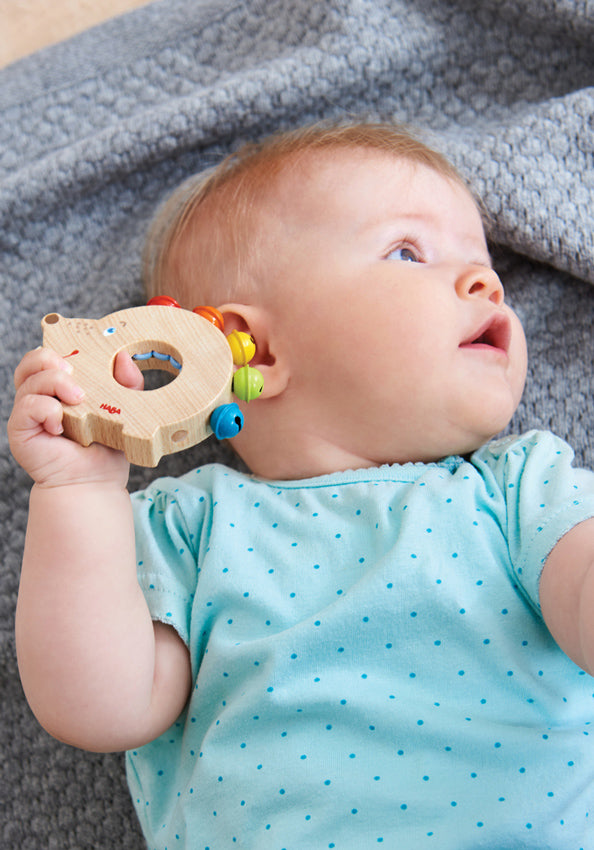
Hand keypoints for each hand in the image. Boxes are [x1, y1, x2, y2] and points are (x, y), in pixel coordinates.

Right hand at [8, 347, 142, 487]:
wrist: (94, 483)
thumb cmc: (106, 449)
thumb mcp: (123, 409)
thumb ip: (126, 383)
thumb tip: (123, 356)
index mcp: (61, 387)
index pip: (50, 355)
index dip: (61, 349)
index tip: (84, 356)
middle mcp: (40, 396)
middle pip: (32, 360)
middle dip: (52, 359)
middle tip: (75, 374)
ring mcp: (28, 412)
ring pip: (29, 379)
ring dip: (56, 383)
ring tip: (79, 399)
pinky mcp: (21, 429)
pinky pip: (27, 406)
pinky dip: (47, 409)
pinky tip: (61, 425)